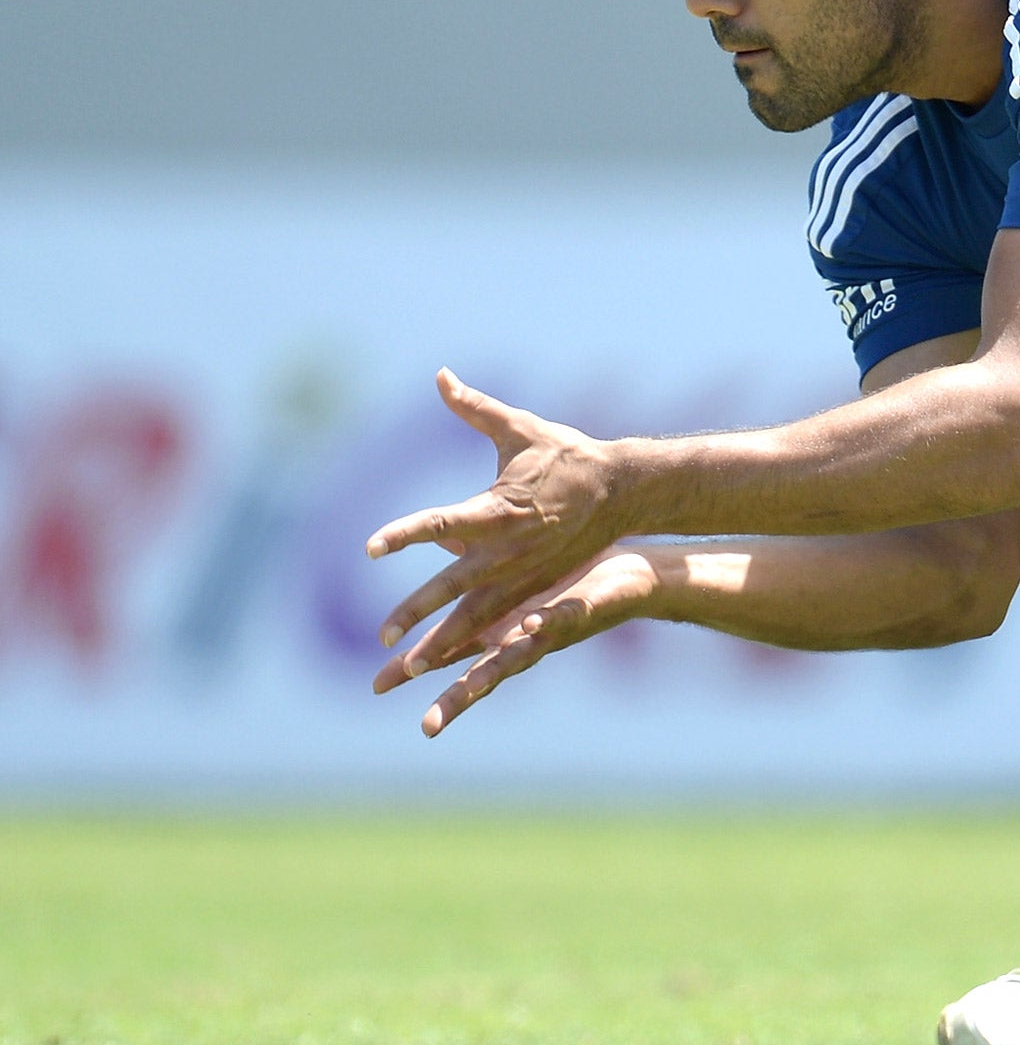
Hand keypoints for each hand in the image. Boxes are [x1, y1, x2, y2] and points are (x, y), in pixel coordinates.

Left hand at [367, 369, 627, 691]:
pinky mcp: (538, 584)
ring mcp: (526, 573)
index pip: (441, 523)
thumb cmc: (568, 455)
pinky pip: (500, 618)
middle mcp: (509, 549)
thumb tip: (441, 375)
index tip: (370, 548)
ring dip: (443, 642)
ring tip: (409, 668)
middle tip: (383, 637)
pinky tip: (450, 661)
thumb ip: (475, 407)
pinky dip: (474, 641)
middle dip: (419, 611)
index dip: (405, 534)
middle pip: (454, 586)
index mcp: (499, 510)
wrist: (623, 490)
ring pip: (477, 615)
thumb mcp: (521, 428)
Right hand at [400, 547, 662, 736]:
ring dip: (496, 675)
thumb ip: (475, 560)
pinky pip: (563, 619)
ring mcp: (550, 633)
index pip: (447, 656)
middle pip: (479, 676)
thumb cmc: (568, 579)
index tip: (378, 687)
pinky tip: (532, 624)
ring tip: (471, 690)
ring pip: (519, 660)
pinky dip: (548, 624)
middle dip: (454, 699)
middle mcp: (520, 640)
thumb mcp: (512, 569)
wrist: (627, 576)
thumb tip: (439, 541)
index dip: (414, 669)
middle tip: (428, 725)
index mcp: (498, 629)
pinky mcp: (580, 612)